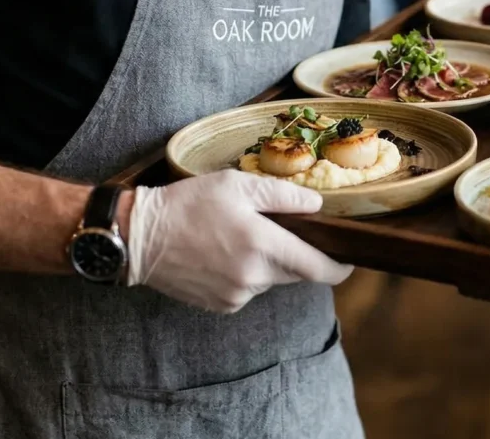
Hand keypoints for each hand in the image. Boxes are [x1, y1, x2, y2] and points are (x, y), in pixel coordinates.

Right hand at [125, 170, 351, 312]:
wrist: (139, 237)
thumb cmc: (188, 203)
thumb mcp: (237, 185)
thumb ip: (283, 195)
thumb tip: (317, 205)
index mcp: (262, 245)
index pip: (318, 268)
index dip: (340, 267)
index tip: (350, 259)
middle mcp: (254, 276)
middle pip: (297, 273)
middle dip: (298, 255)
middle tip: (280, 231)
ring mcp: (237, 295)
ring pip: (272, 279)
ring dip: (269, 262)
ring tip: (241, 237)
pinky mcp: (222, 304)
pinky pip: (250, 289)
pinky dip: (248, 273)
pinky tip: (224, 254)